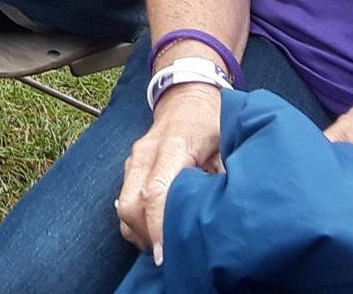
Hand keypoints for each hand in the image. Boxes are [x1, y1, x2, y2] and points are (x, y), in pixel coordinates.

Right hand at [117, 86, 223, 256]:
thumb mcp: (227, 140)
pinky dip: (136, 223)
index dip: (158, 226)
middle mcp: (145, 154)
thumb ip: (226, 172)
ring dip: (140, 231)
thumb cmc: (210, 121)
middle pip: (130, 204)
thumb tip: (229, 207)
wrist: (187, 97)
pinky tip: (157, 230)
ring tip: (166, 245)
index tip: (165, 254)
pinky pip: (124, 202)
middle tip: (170, 254)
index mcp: (172, 146)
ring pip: (123, 206)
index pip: (155, 192)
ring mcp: (134, 161)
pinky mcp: (130, 168)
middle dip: (146, 234)